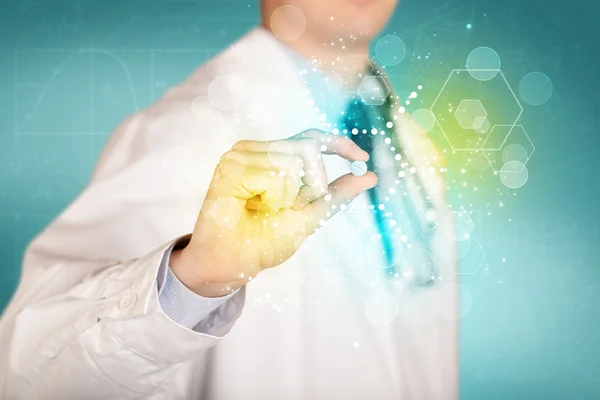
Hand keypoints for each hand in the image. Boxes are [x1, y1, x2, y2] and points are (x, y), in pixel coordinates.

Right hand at [170, 129, 376, 296]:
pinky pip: (275, 172)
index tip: (362, 158)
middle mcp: (259, 151)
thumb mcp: (312, 216)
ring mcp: (243, 154)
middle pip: (308, 147)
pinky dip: (274, 195)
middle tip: (289, 207)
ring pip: (294, 159)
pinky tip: (254, 206)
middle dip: (312, 184)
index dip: (339, 144)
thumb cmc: (265, 241)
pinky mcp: (231, 164)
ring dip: (289, 194)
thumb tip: (371, 176)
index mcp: (276, 158)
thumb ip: (337, 194)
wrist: (234, 264)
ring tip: (266, 209)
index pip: (312, 138)